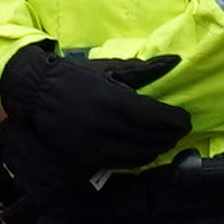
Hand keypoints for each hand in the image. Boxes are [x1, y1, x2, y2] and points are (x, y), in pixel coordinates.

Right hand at [0, 40, 192, 184]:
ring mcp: (93, 142)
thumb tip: (175, 61)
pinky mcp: (84, 154)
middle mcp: (104, 123)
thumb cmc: (77, 76)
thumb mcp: (110, 68)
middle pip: (148, 137)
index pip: (154, 116)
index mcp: (113, 98)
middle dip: (169, 136)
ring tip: (166, 142)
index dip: (175, 121)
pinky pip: (118, 162)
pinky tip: (146, 153)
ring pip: (135, 153)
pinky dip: (137, 159)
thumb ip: (145, 68)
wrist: (37, 91)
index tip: (185, 120)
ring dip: (156, 149)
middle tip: (180, 131)